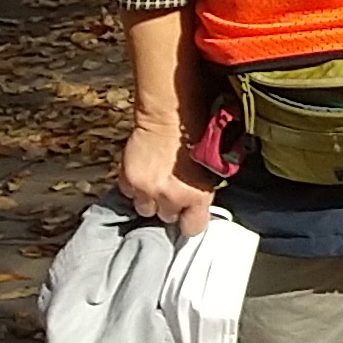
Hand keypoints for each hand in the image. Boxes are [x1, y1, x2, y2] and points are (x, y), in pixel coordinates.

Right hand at [117, 119, 217, 237]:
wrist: (169, 113)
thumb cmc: (199, 131)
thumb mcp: (213, 166)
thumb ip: (205, 189)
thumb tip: (201, 204)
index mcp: (197, 195)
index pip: (193, 229)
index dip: (192, 221)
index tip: (192, 215)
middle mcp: (170, 197)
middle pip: (168, 218)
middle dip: (172, 206)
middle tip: (175, 190)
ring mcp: (147, 190)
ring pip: (146, 209)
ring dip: (152, 198)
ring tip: (159, 182)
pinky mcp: (129, 180)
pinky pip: (130, 193)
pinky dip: (136, 186)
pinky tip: (145, 173)